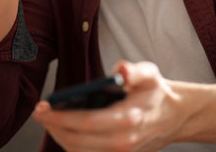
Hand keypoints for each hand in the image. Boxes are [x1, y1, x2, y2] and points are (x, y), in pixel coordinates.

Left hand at [34, 61, 184, 151]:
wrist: (176, 116)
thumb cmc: (156, 92)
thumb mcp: (149, 74)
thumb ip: (134, 70)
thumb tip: (120, 70)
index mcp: (129, 118)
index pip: (87, 122)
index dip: (61, 117)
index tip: (43, 107)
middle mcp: (124, 140)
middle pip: (78, 141)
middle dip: (54, 127)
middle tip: (39, 112)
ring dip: (60, 137)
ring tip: (48, 120)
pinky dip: (72, 145)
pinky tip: (63, 130)